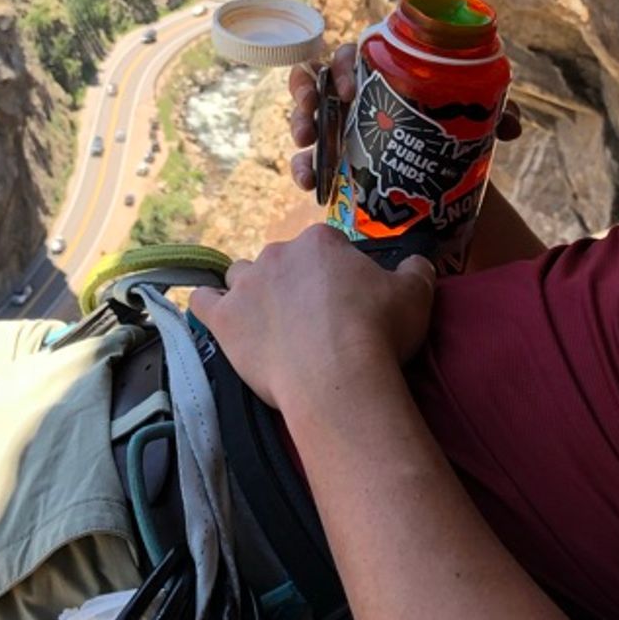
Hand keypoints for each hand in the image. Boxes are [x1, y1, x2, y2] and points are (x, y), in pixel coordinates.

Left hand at [185, 224, 434, 412]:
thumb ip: (416, 270)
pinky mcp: (224, 320)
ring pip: (240, 277)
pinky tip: (219, 318)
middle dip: (294, 284)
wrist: (339, 377)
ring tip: (271, 323)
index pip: (324, 246)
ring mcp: (246, 286)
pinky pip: (201, 301)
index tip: (345, 300)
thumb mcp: (416, 294)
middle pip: (281, 261)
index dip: (335, 273)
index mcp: (319, 242)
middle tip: (313, 320)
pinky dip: (207, 306)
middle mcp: (277, 254)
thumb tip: (417, 262)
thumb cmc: (378, 332)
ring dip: (252, 293)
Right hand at [288, 43, 522, 191]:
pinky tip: (309, 182)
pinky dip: (305, 167)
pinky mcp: (337, 158)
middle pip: (318, 79)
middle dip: (306, 92)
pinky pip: (310, 157)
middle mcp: (358, 94)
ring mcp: (343, 125)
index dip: (342, 65)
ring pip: (308, 114)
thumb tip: (510, 128)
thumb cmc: (455, 129)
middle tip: (313, 112)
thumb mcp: (475, 117)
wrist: (445, 170)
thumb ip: (494, 114)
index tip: (350, 89)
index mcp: (384, 71)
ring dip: (299, 124)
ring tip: (304, 144)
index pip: (353, 54)